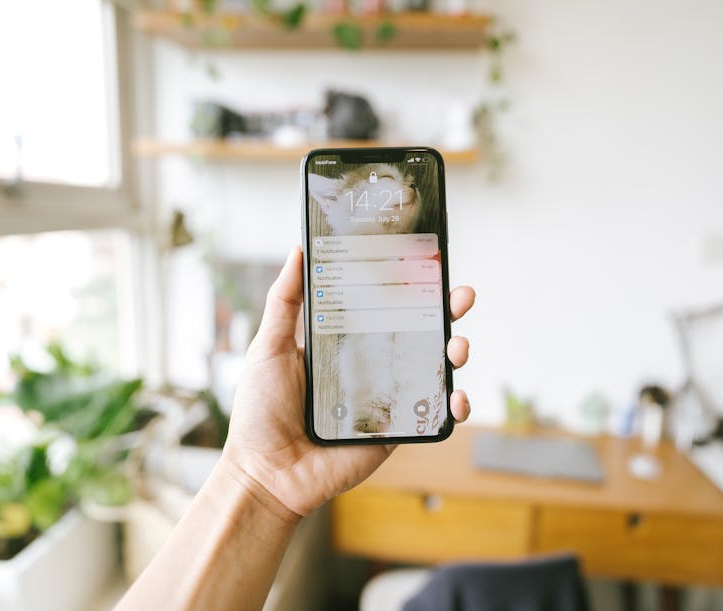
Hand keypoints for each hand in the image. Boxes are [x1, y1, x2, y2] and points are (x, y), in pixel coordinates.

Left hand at [221, 246, 473, 518]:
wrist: (266, 473)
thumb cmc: (261, 411)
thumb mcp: (268, 346)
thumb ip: (284, 301)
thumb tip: (298, 250)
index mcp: (344, 342)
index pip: (385, 306)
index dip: (410, 286)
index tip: (429, 263)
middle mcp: (371, 366)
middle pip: (419, 331)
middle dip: (447, 312)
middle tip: (461, 296)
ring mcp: (387, 398)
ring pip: (433, 369)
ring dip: (456, 353)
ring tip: (459, 346)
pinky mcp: (396, 430)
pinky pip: (433, 415)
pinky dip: (455, 406)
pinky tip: (458, 398)